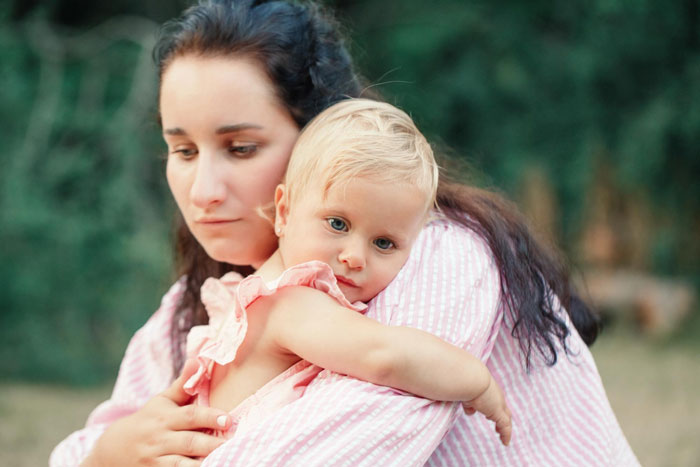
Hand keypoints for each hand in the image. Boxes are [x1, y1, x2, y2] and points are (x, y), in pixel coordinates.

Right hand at [81, 359, 231, 466]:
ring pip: (181, 464)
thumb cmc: (147, 422)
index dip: (209, 417)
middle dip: (211, 443)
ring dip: (201, 463)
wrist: (111, 451)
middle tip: (234, 443)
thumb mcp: (161, 402)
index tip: (228, 420)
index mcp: (164, 417)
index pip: (190, 416)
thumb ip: (183, 385)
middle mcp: (159, 439)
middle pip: (189, 442)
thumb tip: (198, 359)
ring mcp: (155, 460)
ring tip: (223, 459)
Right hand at [462, 376, 511, 445]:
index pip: (494, 400)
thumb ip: (468, 402)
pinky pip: (505, 426)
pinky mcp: (498, 413)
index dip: (493, 407)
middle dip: (502, 418)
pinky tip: (505, 442)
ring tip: (502, 435)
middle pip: (503, 409)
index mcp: (489, 389)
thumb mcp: (466, 392)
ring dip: (504, 427)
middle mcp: (496, 396)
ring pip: (506, 418)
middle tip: (498, 427)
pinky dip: (506, 434)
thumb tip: (470, 411)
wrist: (471, 379)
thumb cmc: (465, 380)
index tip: (489, 415)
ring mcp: (498, 404)